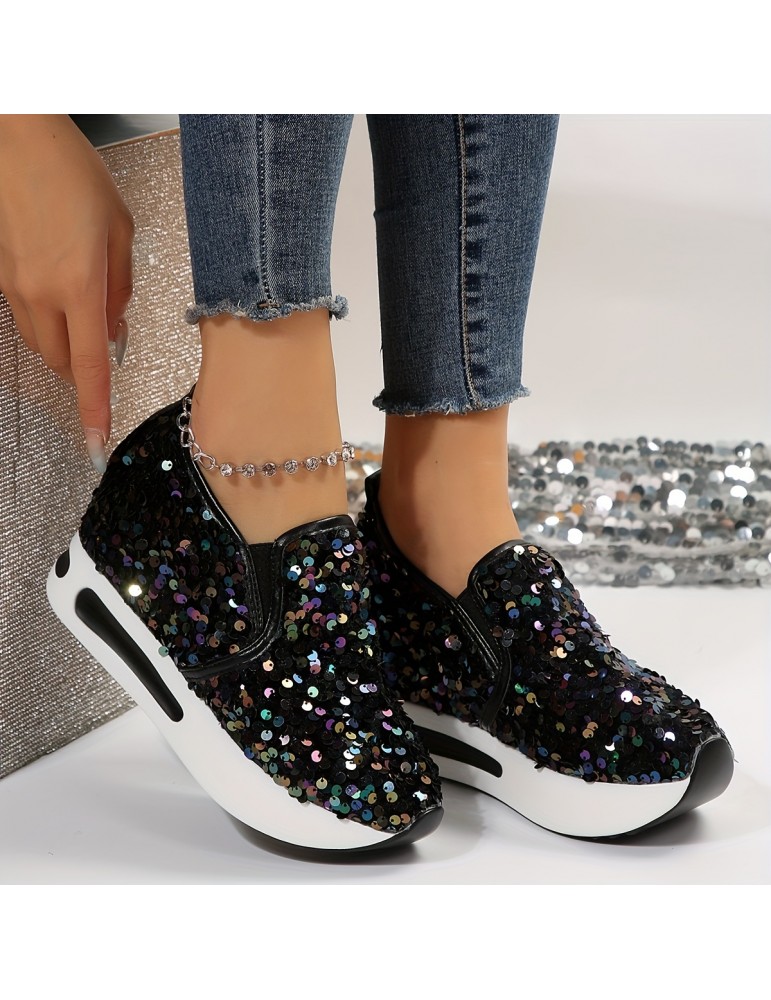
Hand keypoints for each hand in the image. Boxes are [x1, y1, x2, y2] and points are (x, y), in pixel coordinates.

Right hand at [0, 114, 133, 470]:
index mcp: (78, 286)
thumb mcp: (120, 228)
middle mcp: (39, 293)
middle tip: (104, 344)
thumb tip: (113, 326)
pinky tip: (61, 286)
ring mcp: (12, 283)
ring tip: (83, 306)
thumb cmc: (74, 173)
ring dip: (62, 342)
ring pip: (38, 340)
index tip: (96, 442)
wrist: (17, 135)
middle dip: (81, 369)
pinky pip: (24, 314)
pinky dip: (47, 317)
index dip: (94, 408)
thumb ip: (120, 285)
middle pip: (59, 361)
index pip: (88, 367)